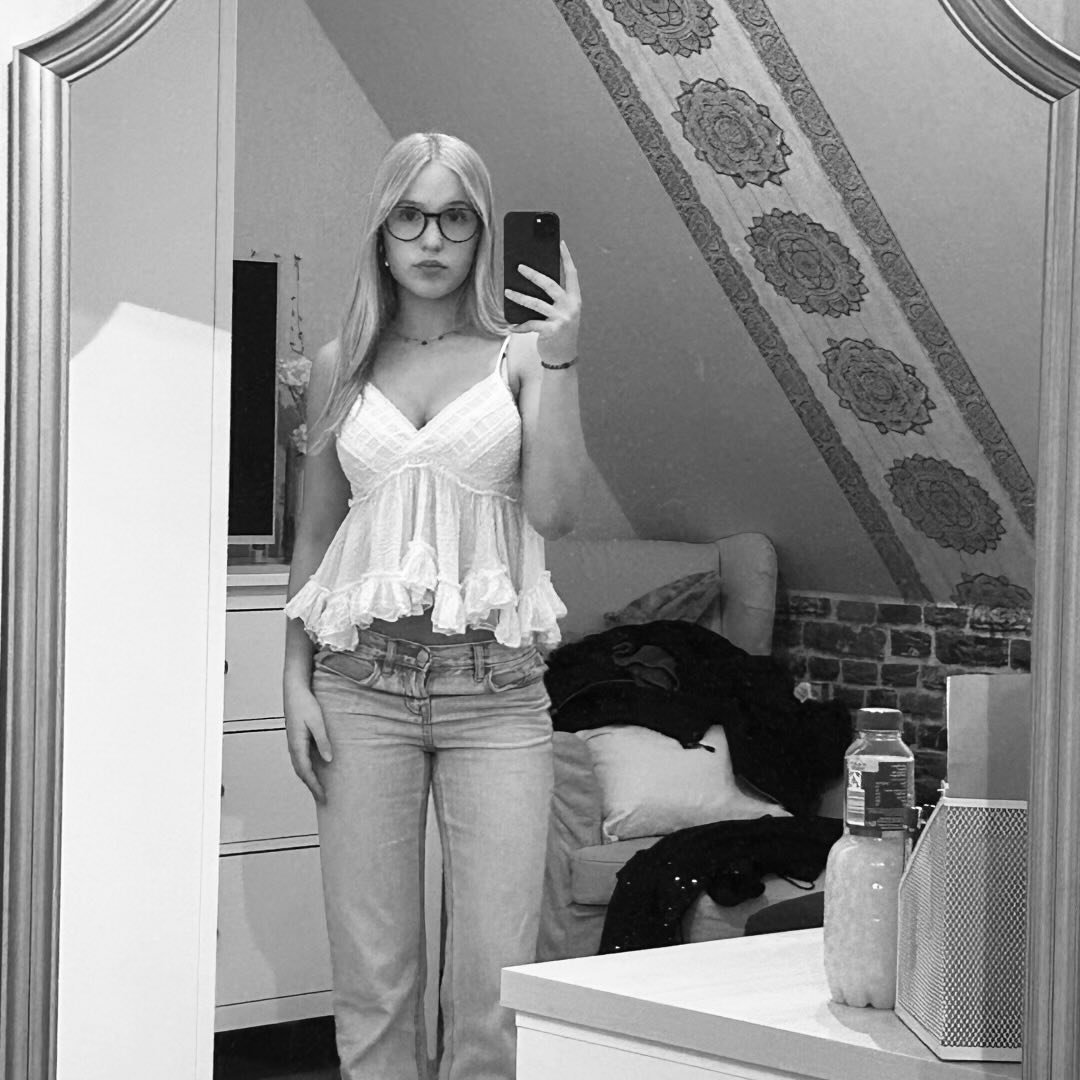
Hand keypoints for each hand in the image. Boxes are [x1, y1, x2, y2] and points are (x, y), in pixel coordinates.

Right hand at [284, 686, 331, 803]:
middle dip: (311, 786)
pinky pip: (300, 760)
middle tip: (323, 798)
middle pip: (301, 773)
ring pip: (299, 767)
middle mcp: (293, 747)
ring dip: (308, 779)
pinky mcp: (295, 739)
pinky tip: (314, 770)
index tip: (323, 797)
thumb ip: (323, 741)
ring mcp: (293, 743)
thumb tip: (328, 760)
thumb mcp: (318, 722)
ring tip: (319, 788)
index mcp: (297, 745)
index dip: (315, 786)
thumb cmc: (306, 704)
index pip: (306, 772)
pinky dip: (306, 769)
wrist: (294, 691)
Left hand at [504, 240, 580, 366]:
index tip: (560, 243)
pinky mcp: (551, 331)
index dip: (566, 258)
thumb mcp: (562, 312)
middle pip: (550, 284)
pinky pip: (531, 324)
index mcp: (575, 299)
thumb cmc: (560, 331)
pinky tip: (511, 326)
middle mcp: (570, 307)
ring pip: (535, 303)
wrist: (564, 357)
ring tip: (507, 292)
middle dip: (533, 274)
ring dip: (519, 297)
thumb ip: (554, 299)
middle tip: (519, 267)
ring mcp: (561, 319)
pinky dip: (519, 326)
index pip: (572, 274)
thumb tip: (533, 280)